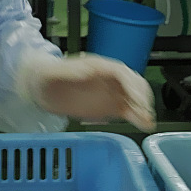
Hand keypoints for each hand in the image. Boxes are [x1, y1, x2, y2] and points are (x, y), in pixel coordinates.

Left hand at [26, 53, 153, 129]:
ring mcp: (112, 93)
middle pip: (134, 83)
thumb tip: (86, 69)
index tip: (135, 99)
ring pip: (136, 98)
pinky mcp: (111, 107)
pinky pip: (129, 111)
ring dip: (144, 108)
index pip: (122, 73)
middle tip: (144, 112)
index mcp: (99, 66)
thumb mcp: (53, 72)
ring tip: (148, 121)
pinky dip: (139, 117)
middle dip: (141, 97)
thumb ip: (70, 70)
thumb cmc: (48, 76)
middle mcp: (110, 78)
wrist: (43, 89)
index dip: (131, 85)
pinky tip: (145, 124)